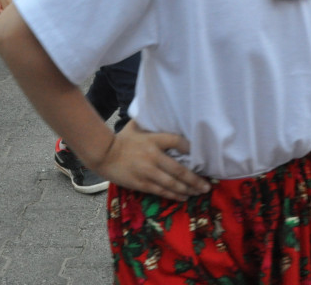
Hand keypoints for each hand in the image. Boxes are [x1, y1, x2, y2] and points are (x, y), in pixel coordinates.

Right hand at [93, 121, 210, 200]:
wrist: (104, 155)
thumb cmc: (122, 140)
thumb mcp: (136, 127)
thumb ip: (150, 123)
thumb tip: (161, 112)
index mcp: (153, 139)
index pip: (176, 141)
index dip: (189, 147)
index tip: (199, 154)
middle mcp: (152, 156)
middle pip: (179, 169)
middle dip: (195, 179)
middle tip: (207, 185)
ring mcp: (147, 171)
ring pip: (172, 183)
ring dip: (188, 189)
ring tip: (198, 192)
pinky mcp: (141, 183)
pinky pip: (161, 191)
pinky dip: (174, 195)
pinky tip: (183, 197)